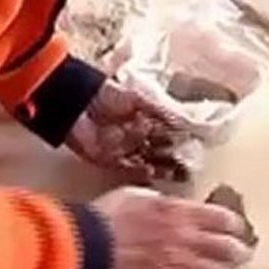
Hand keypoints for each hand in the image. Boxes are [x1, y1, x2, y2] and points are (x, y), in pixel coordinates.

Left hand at [67, 79, 189, 181]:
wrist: (77, 102)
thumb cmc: (105, 94)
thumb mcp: (136, 98)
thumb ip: (159, 110)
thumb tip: (181, 121)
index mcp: (141, 118)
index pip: (164, 132)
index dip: (177, 140)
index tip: (191, 146)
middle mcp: (133, 135)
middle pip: (158, 149)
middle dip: (173, 158)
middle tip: (190, 166)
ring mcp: (122, 148)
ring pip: (147, 161)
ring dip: (162, 168)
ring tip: (177, 174)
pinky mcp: (109, 160)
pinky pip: (129, 170)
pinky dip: (141, 173)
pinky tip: (154, 174)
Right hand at [92, 187, 253, 268]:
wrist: (90, 245)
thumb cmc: (107, 217)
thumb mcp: (136, 194)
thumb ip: (160, 200)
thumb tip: (168, 202)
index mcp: (179, 210)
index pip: (222, 218)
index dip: (234, 224)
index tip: (235, 227)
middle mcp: (185, 237)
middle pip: (228, 248)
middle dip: (238, 251)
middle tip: (241, 252)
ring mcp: (178, 264)